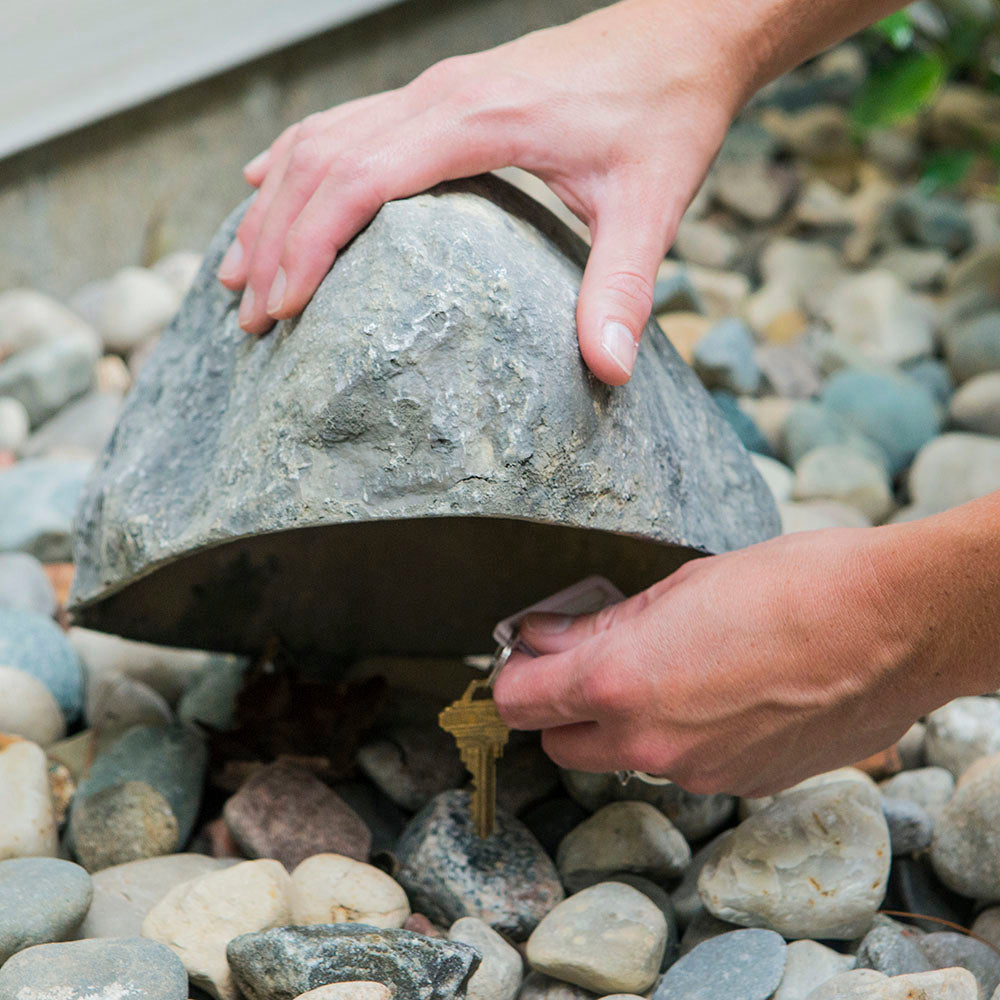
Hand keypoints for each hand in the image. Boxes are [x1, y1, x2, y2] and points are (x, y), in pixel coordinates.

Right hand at [217, 0, 754, 383]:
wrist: (686, 34)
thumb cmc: (666, 110)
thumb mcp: (652, 203)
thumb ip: (623, 287)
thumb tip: (609, 371)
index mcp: (475, 122)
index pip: (357, 180)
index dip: (308, 244)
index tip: (280, 307)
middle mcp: (439, 96)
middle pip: (321, 161)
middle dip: (275, 238)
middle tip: (247, 311)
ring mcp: (436, 89)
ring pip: (323, 137)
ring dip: (275, 201)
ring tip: (238, 266)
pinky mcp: (444, 94)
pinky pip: (348, 121)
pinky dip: (301, 156)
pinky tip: (271, 180)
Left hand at [493, 505, 998, 796]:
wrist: (896, 626)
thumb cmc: (791, 586)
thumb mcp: (678, 588)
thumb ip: (600, 626)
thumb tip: (544, 637)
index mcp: (618, 686)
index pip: (517, 702)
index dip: (516, 674)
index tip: (533, 651)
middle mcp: (647, 745)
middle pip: (560, 744)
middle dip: (563, 706)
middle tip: (594, 658)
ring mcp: (697, 774)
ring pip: (624, 757)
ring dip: (626, 722)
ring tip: (675, 667)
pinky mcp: (743, 786)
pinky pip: (685, 766)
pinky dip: (684, 737)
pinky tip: (724, 692)